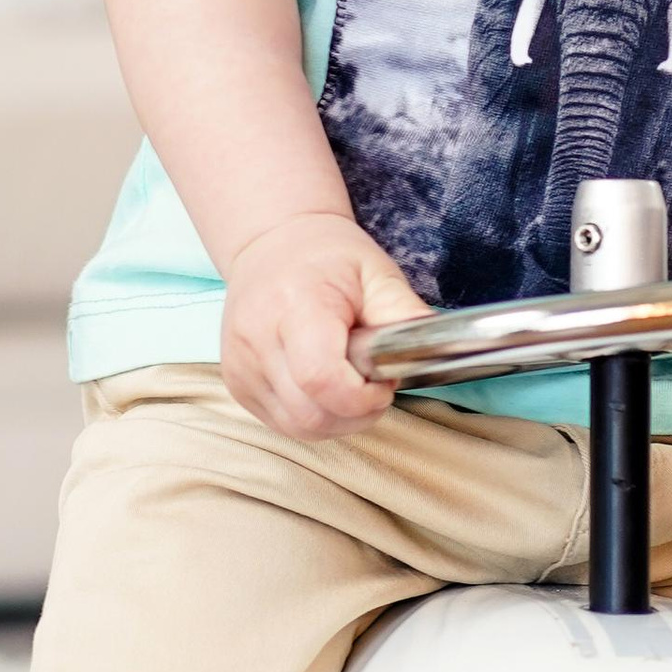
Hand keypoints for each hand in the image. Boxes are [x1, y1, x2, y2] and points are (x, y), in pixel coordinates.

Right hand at [220, 214, 424, 437]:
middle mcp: (256, 337)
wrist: (271, 244)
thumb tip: (437, 351)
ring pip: (297, 426)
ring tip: (351, 385)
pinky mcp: (235, 383)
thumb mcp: (377, 273)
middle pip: (310, 413)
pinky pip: (282, 422)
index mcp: (294, 304)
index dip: (361, 397)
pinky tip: (326, 387)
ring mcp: (240, 365)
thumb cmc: (329, 258)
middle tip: (373, 384)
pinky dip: (313, 416)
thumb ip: (405, 315)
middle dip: (355, 413)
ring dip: (336, 419)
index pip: (321, 377)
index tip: (382, 383)